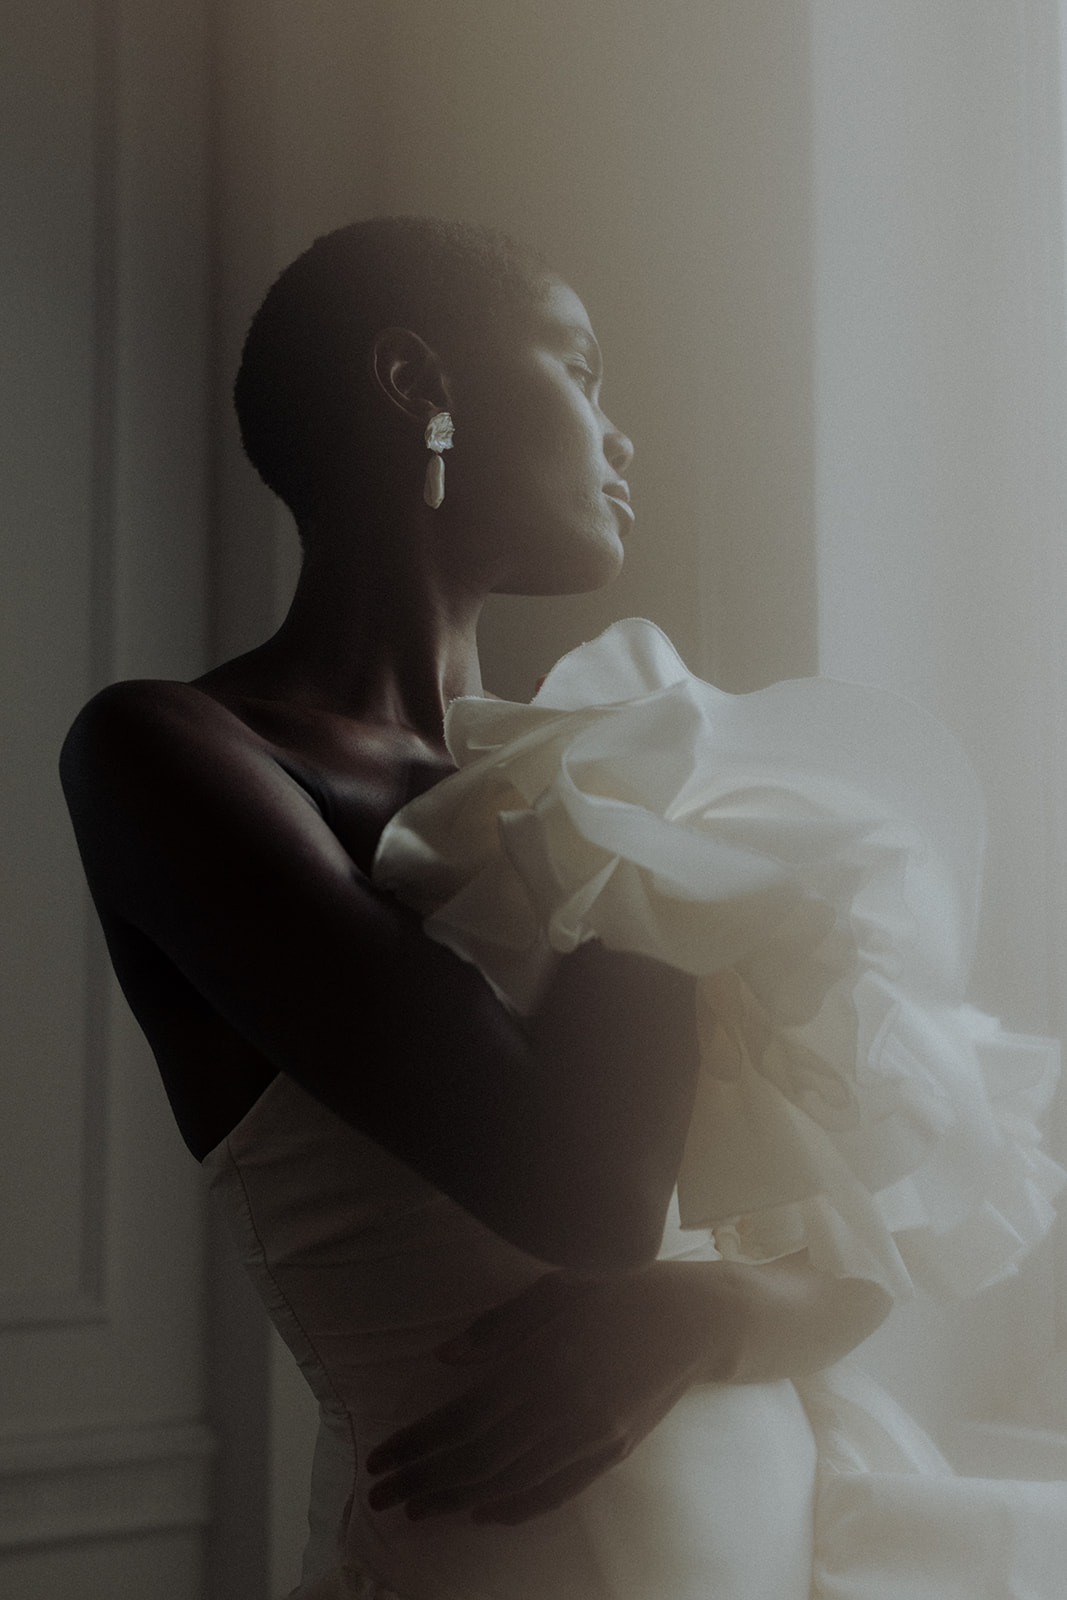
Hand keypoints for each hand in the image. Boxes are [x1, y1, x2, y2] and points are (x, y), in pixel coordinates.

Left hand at [365, 1262, 737, 1525]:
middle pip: (480, 1458)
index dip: (418, 1442)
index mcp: (547, 1359)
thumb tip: (444, 1358)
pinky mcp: (613, 1451)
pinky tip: (483, 1511)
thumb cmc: (625, 1288)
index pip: (465, 1416)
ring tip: (418, 1511)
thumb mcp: (561, 1284)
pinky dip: (515, 1506)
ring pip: (512, 1482)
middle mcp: (567, 1406)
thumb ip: (501, 1325)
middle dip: (424, 1481)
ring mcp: (592, 1435)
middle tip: (380, 1497)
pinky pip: (556, 1492)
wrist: (701, 1320)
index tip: (379, 1457)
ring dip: (458, 1500)